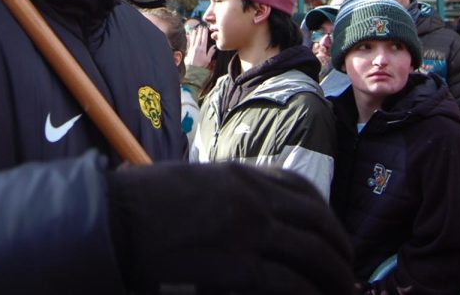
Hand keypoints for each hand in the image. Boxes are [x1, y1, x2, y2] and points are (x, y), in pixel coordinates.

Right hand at [107, 162, 354, 293]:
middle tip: (346, 273)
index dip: (323, 213)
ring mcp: (248, 231)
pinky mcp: (238, 267)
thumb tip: (243, 217)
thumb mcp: (190, 185)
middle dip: (338, 248)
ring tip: (342, 294)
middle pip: (316, 221)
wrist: (112, 222)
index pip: (299, 187)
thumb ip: (223, 197)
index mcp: (238, 176)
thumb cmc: (139, 206)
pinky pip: (291, 284)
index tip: (331, 234)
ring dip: (335, 277)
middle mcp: (251, 198)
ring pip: (313, 253)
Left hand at [186, 23, 215, 68]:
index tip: (205, 28)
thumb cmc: (201, 66)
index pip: (204, 39)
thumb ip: (211, 52)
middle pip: (198, 37)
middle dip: (200, 31)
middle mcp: (197, 48)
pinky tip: (188, 35)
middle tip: (201, 26)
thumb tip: (214, 46)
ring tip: (195, 29)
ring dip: (194, 33)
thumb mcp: (208, 60)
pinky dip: (189, 38)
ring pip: (193, 39)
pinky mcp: (188, 50)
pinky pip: (189, 42)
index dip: (204, 33)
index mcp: (202, 49)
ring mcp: (192, 49)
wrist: (192, 70)